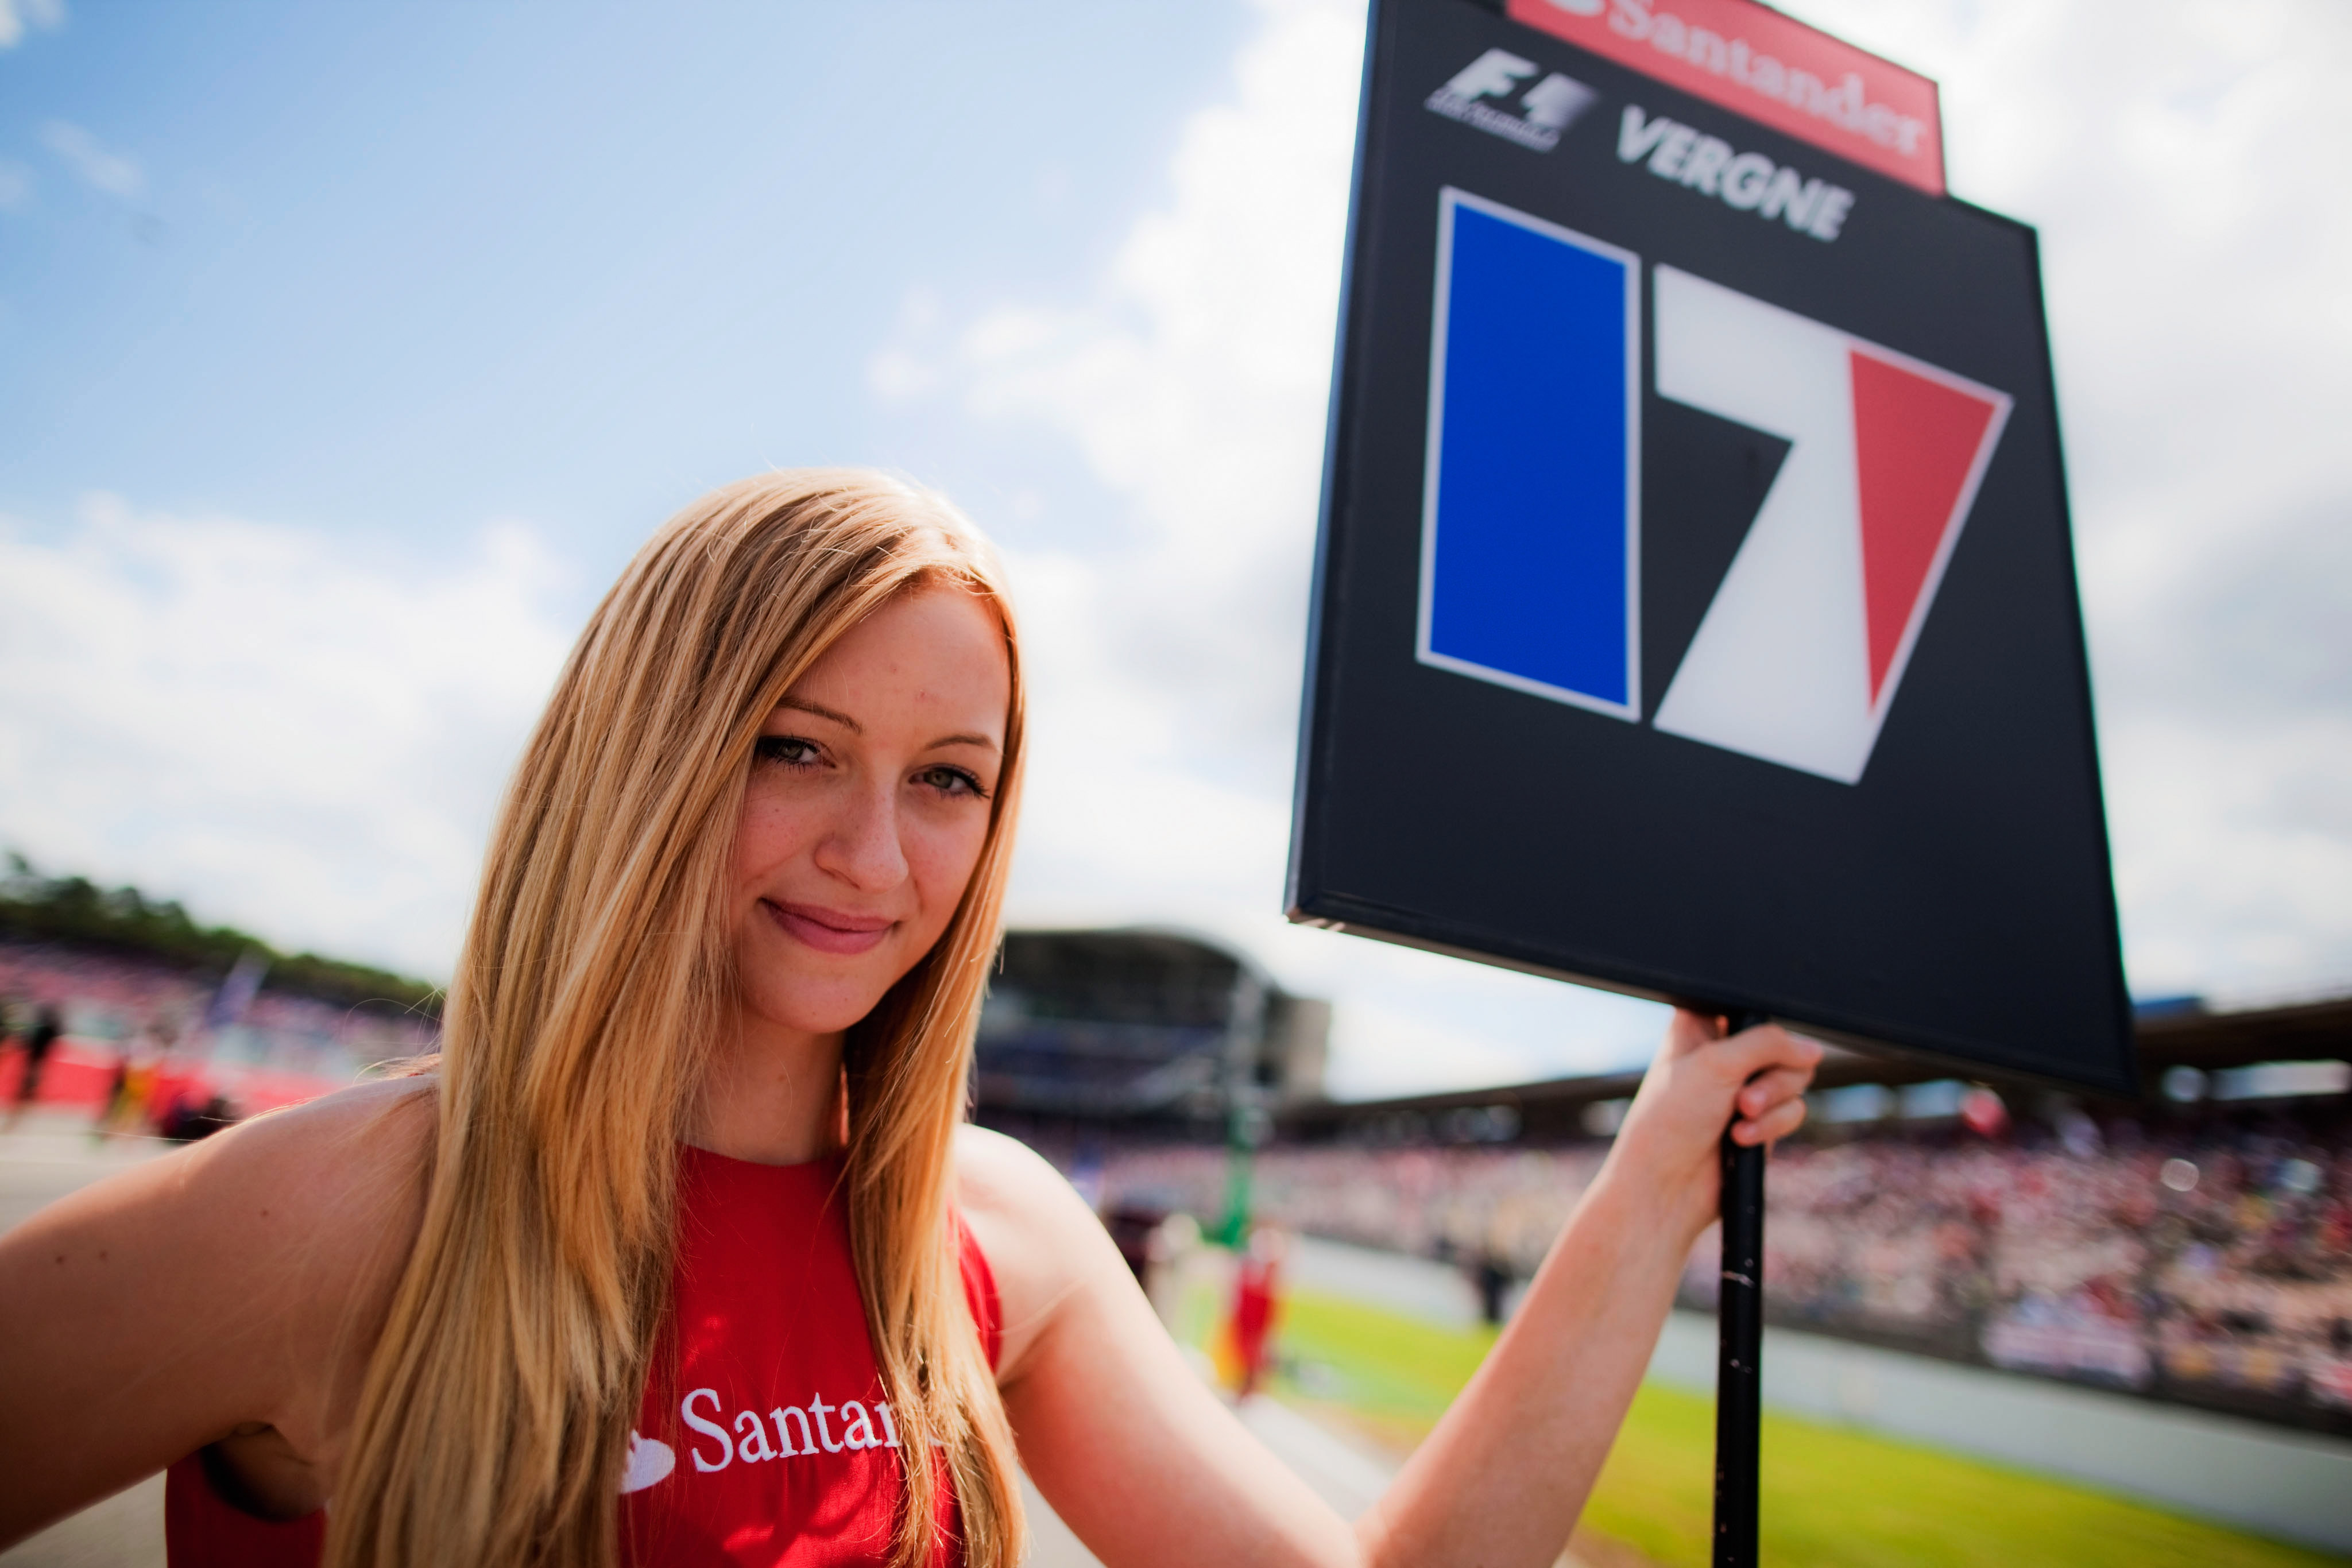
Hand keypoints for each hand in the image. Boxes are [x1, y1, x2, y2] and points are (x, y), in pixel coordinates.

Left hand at [1600, 1008, 1821, 1244]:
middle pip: (1784, 1043)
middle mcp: (1725, 1052)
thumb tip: (1813, 1048)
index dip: (1759, 1026)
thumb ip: (1769, 1044)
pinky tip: (1741, 1139)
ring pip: (1795, 1077)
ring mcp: (1744, 1087)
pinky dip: (1772, 1125)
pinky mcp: (1761, 1120)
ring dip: (1771, 1102)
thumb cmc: (1671, 1119)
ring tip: (1738, 1119)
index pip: (1750, 1006)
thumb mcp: (1717, 1064)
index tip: (1749, 1050)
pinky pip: (1793, 1110)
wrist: (1666, 1185)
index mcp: (1701, 1025)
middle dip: (1771, 1074)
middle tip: (1741, 1098)